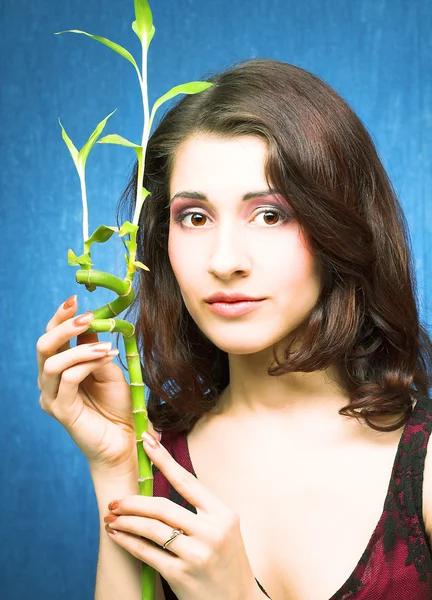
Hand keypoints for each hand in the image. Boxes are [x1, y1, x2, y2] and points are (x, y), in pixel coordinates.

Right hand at [36, 296, 156, 473]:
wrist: (126, 439)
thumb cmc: (118, 405)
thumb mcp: (108, 368)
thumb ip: (94, 348)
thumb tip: (89, 322)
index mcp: (59, 370)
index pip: (52, 339)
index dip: (60, 317)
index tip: (74, 299)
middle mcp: (49, 382)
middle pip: (43, 347)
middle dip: (63, 327)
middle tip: (86, 316)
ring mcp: (52, 397)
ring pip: (53, 362)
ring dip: (80, 348)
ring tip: (107, 346)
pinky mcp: (61, 410)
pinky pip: (68, 379)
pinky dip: (87, 364)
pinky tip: (106, 358)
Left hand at [103, 432, 260, 599]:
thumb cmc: (226, 564)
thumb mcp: (223, 531)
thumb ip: (200, 511)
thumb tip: (165, 485)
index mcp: (223, 514)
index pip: (187, 481)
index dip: (164, 459)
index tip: (146, 441)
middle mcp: (212, 532)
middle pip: (163, 506)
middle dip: (133, 501)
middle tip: (114, 500)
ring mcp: (198, 554)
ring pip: (151, 529)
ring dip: (126, 522)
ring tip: (111, 518)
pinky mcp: (182, 576)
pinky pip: (147, 553)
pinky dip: (127, 542)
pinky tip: (117, 536)